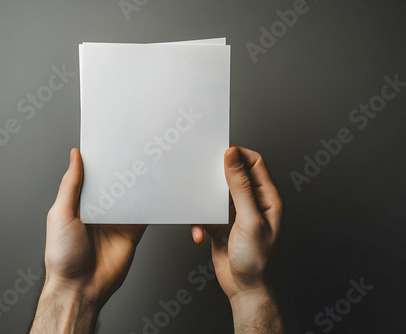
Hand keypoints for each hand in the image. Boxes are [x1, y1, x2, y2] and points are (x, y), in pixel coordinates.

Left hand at [30, 148, 146, 333]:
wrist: (81, 288)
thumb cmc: (62, 255)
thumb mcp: (61, 214)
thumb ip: (71, 186)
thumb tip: (75, 156)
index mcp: (80, 202)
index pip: (94, 175)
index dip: (101, 160)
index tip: (112, 142)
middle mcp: (100, 208)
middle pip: (115, 183)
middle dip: (123, 168)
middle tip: (135, 149)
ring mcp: (117, 219)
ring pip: (131, 195)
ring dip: (138, 183)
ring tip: (148, 163)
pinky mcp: (132, 231)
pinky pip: (144, 213)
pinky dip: (151, 202)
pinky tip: (156, 190)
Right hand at [190, 146, 283, 332]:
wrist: (245, 289)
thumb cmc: (257, 259)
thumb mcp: (249, 220)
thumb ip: (240, 188)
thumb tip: (233, 157)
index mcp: (266, 198)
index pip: (254, 163)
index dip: (238, 154)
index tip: (220, 153)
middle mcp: (251, 202)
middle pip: (232, 175)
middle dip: (215, 176)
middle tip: (201, 176)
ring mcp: (235, 213)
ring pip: (215, 194)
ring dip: (203, 202)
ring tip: (199, 212)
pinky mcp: (220, 224)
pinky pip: (205, 213)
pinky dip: (199, 222)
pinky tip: (201, 236)